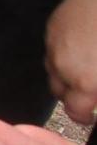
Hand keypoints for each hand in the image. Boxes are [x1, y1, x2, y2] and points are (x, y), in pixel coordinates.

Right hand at [46, 0, 96, 123]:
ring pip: (53, 70)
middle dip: (73, 96)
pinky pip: (53, 49)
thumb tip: (96, 95)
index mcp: (86, 81)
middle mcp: (63, 67)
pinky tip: (82, 45)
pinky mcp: (52, 27)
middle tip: (90, 91)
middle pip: (59, 93)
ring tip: (86, 65)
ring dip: (66, 74)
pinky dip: (64, 53)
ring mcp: (54, 45)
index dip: (84, 117)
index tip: (90, 116)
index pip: (75, 111)